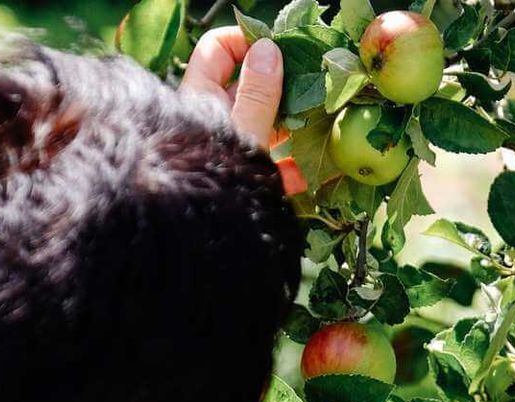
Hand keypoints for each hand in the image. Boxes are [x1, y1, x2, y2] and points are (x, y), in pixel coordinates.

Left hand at [178, 27, 305, 193]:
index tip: (280, 52)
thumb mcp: (242, 134)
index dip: (246, 43)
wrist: (197, 246)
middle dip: (281, 88)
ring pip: (261, 126)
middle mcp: (210, 119)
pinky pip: (264, 165)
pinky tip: (304, 179)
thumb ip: (257, 93)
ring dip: (289, 129)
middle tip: (310, 92)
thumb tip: (268, 49)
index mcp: (201, 98)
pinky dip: (286, 168)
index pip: (217, 49)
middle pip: (246, 87)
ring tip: (317, 133)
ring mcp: (225, 150)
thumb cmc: (215, 185)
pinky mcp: (238, 179)